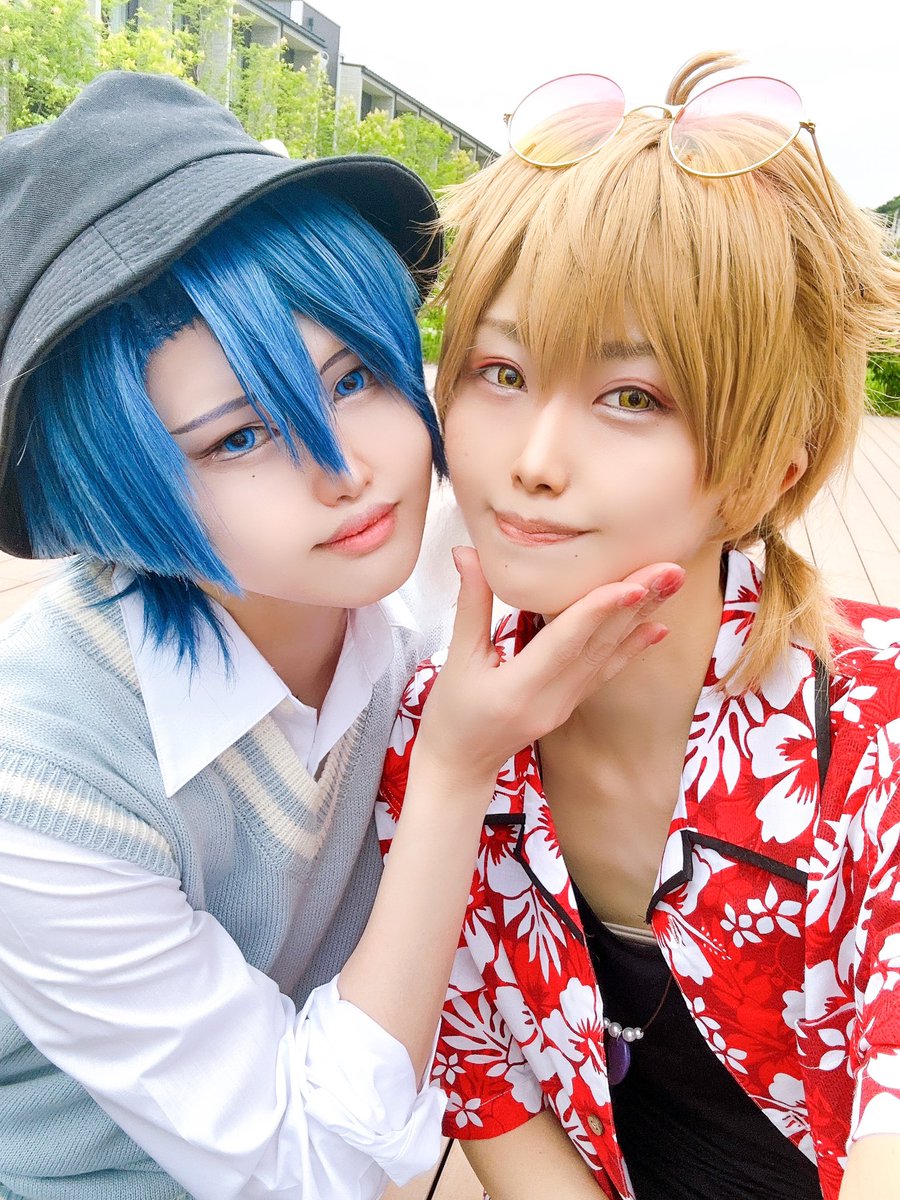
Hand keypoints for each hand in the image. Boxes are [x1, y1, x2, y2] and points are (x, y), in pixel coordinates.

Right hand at [415, 546, 683, 786]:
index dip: (598, 611)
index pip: (565, 643)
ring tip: (671, 583)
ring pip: (609, 656)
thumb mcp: (455, 659)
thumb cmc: (450, 714)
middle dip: (637, 604)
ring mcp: (565, 705)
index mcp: (518, 689)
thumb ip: (471, 605)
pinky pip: (606, 672)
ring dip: (642, 617)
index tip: (631, 583)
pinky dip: (632, 647)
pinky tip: (657, 626)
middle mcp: (551, 700)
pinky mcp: (571, 704)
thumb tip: (468, 552)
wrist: (460, 766)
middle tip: (670, 570)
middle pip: (599, 646)